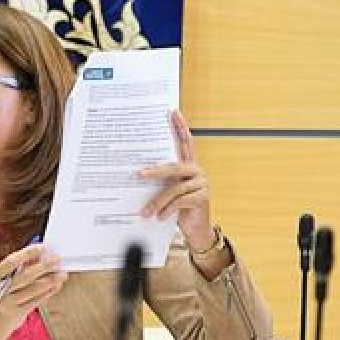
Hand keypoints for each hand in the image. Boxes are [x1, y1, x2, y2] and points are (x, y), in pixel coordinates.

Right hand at [0, 243, 66, 339]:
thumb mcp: (6, 279)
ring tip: (62, 273)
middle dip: (44, 266)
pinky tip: (57, 285)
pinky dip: (49, 292)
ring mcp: (8, 303)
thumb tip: (41, 254)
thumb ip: (21, 266)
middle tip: (57, 259)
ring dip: (50, 280)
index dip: (27, 253)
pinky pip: (37, 300)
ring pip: (33, 289)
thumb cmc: (4, 294)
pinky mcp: (18, 313)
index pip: (11, 262)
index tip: (43, 247)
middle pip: (25, 276)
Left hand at [137, 110, 215, 250]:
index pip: (185, 142)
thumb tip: (136, 174)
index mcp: (188, 165)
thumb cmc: (178, 206)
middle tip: (138, 175)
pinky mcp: (202, 198)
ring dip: (156, 202)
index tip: (172, 112)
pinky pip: (179, 202)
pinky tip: (159, 217)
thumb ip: (160, 181)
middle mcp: (196, 171)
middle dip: (154, 171)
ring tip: (144, 212)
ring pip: (174, 189)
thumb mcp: (168, 190)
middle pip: (174, 167)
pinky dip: (167, 210)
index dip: (180, 127)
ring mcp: (201, 184)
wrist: (195, 228)